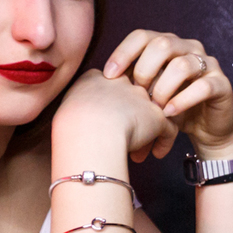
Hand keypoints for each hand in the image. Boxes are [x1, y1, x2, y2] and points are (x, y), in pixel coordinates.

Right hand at [53, 68, 176, 161]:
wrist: (90, 131)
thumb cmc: (70, 126)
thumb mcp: (64, 108)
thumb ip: (75, 107)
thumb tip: (78, 119)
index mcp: (96, 78)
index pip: (109, 87)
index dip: (111, 108)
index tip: (107, 125)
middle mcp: (122, 82)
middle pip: (131, 99)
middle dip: (129, 120)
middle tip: (123, 140)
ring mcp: (141, 97)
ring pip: (150, 113)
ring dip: (145, 133)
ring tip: (137, 153)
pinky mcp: (157, 116)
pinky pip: (168, 128)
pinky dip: (164, 142)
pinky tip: (156, 155)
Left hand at [102, 31, 232, 159]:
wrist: (208, 130)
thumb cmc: (174, 109)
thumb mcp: (148, 95)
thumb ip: (132, 84)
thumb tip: (98, 83)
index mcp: (169, 45)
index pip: (142, 36)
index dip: (124, 52)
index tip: (108, 76)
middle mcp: (189, 48)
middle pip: (162, 44)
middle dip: (145, 71)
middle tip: (138, 95)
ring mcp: (208, 64)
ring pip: (182, 65)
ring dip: (163, 88)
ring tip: (155, 108)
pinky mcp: (222, 84)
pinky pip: (202, 86)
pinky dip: (182, 100)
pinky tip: (170, 113)